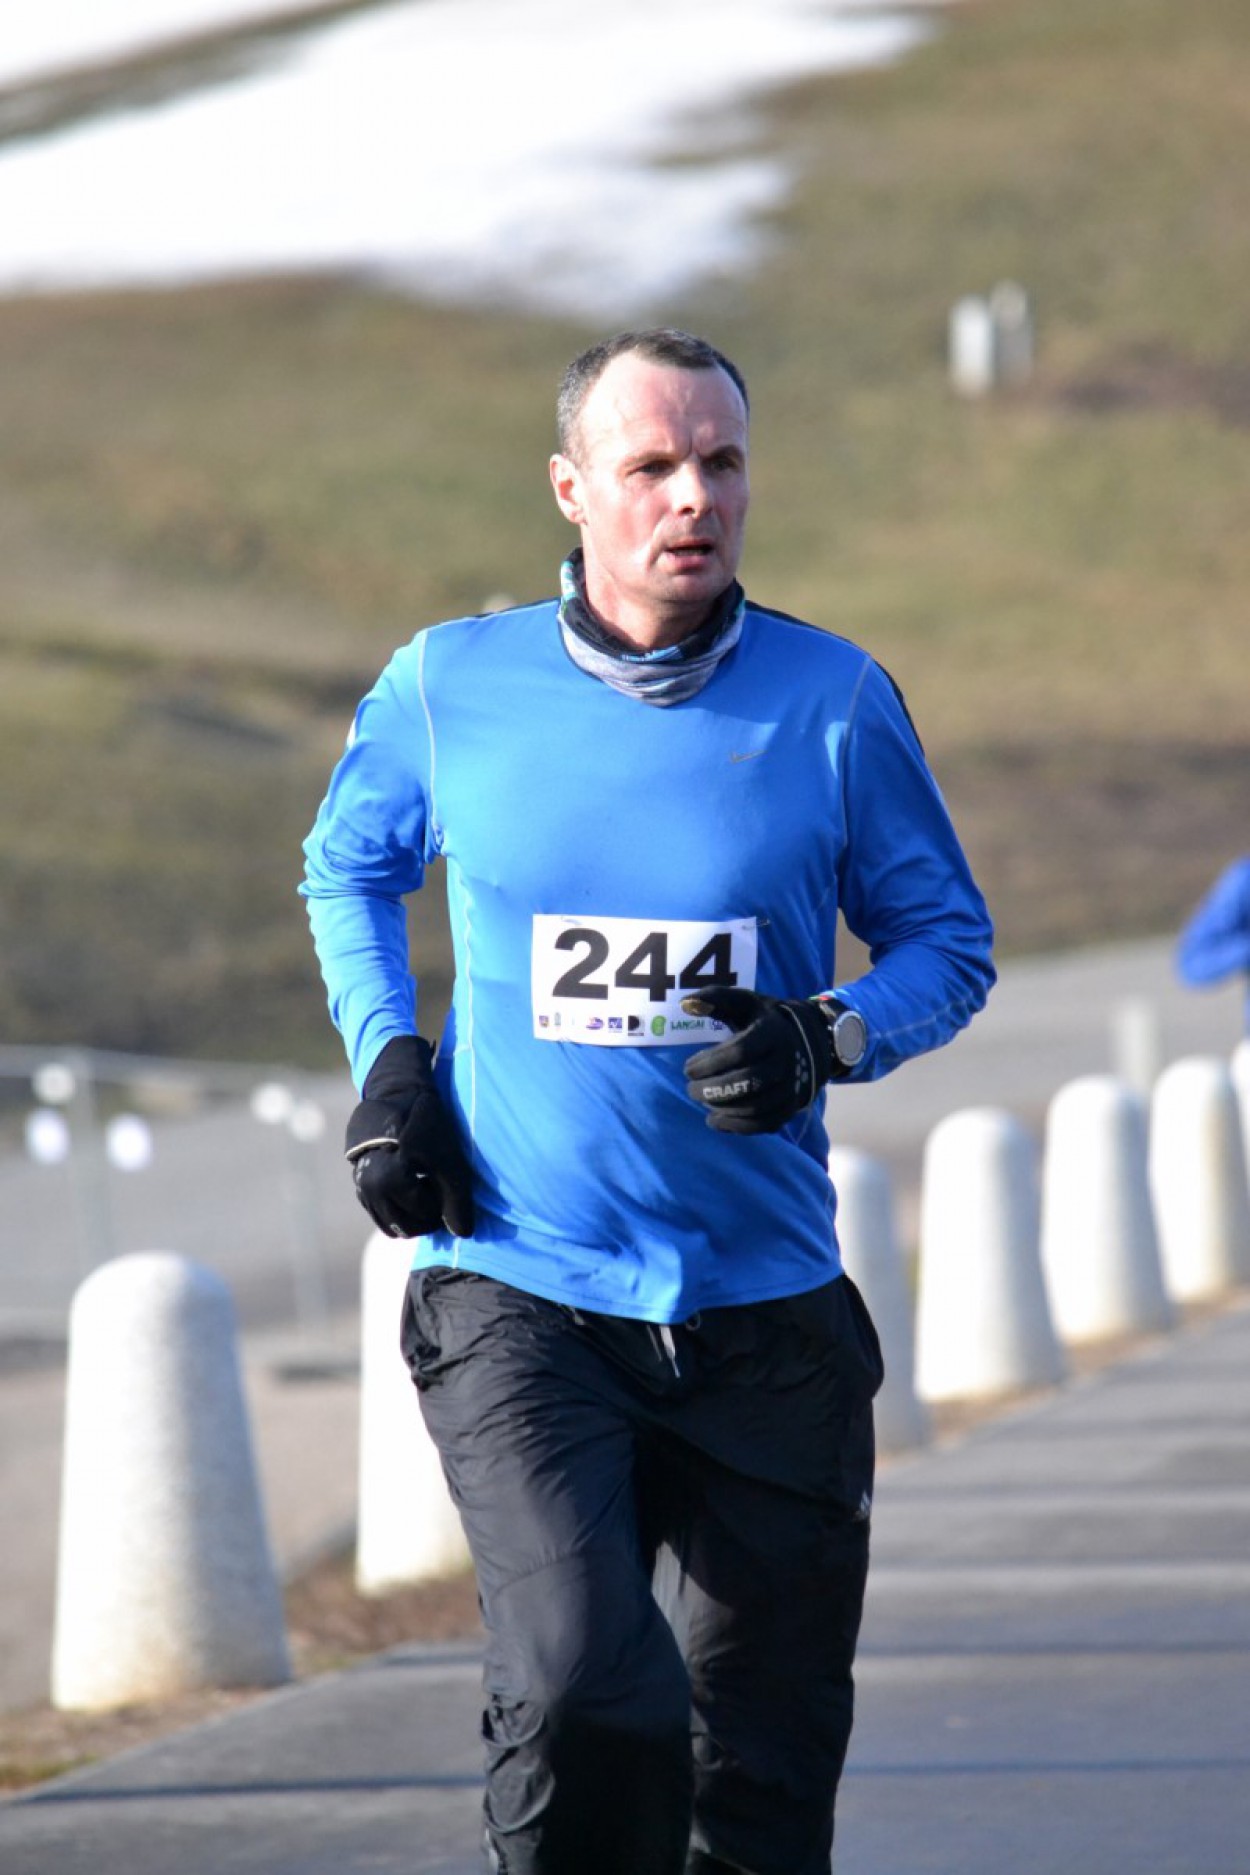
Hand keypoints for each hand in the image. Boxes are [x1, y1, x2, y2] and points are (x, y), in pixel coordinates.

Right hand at [345, 1036, 474, 1238]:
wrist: (398, 1095)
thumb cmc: (429, 1126)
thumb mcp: (450, 1161)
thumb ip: (457, 1200)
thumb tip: (463, 1234)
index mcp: (389, 1180)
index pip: (425, 1219)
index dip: (444, 1206)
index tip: (448, 1183)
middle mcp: (369, 1187)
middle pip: (407, 1228)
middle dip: (427, 1216)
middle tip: (440, 1192)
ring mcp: (361, 1187)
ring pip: (391, 1224)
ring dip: (411, 1215)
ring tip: (427, 1189)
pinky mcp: (358, 1185)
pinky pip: (380, 1214)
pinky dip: (398, 1209)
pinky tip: (412, 1187)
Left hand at [681, 986, 834, 1133]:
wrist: (803, 1041)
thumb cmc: (761, 1021)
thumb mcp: (742, 1002)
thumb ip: (715, 998)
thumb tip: (686, 1003)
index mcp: (772, 1033)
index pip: (740, 1051)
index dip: (710, 1062)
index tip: (688, 1068)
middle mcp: (786, 1061)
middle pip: (748, 1081)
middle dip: (713, 1089)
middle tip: (690, 1089)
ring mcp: (791, 1087)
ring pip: (755, 1106)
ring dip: (722, 1108)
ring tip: (702, 1101)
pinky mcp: (790, 1108)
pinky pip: (764, 1124)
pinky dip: (737, 1127)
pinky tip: (715, 1121)